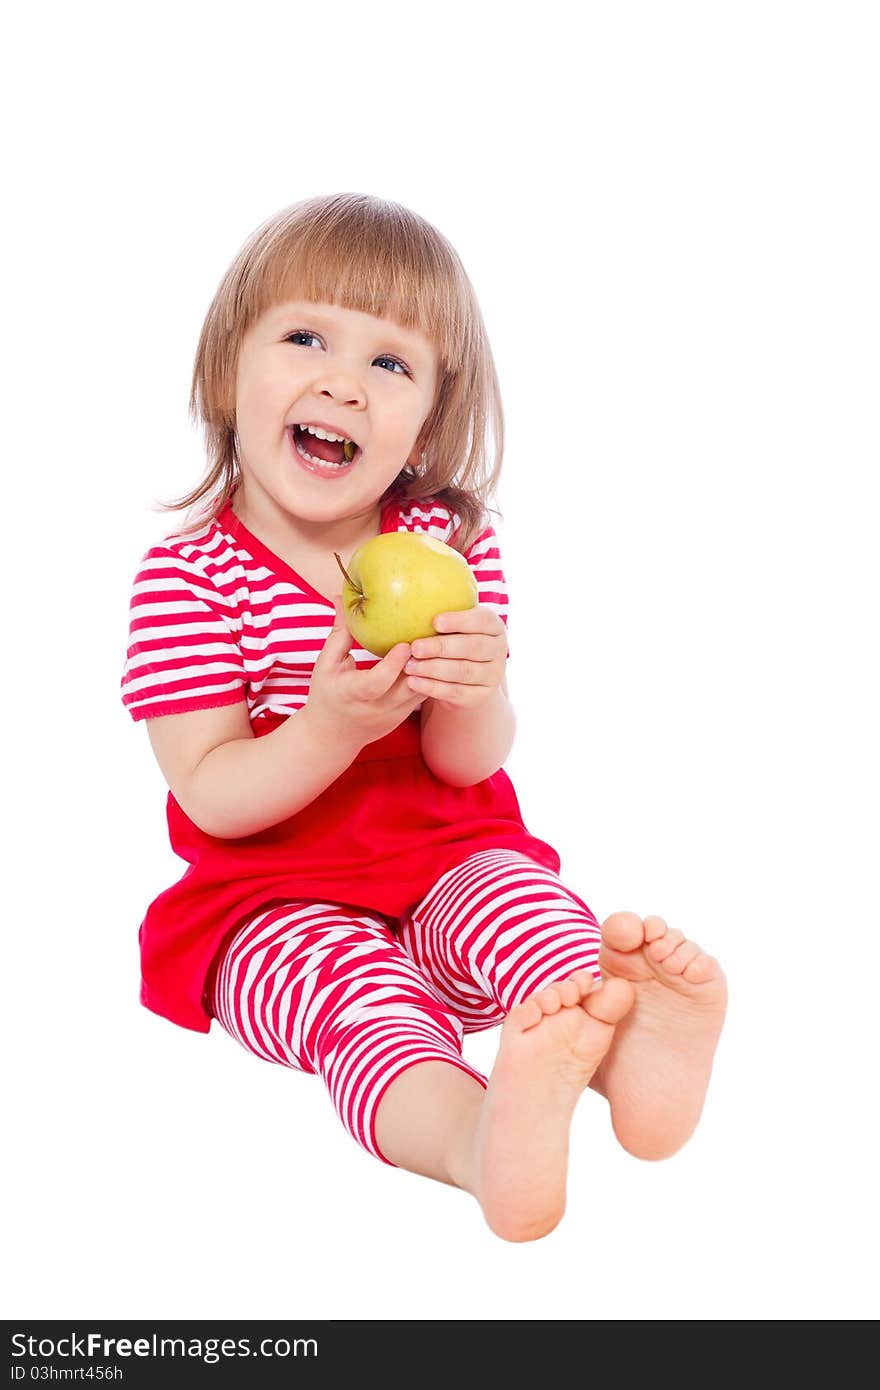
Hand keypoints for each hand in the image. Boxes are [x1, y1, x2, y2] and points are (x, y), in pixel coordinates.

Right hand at [304, 597, 425, 749]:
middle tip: (435, 634)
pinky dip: (433, 675)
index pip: (377, 682)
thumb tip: (341, 596)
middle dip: (423, 662)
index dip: (393, 665)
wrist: (333, 736)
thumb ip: (338, 633)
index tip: (405, 644)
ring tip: (442, 641)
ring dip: (432, 668)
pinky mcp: (405, 716)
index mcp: (353, 693)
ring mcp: (394, 715)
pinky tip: (440, 654)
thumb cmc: (326, 693)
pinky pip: (425, 694)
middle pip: (407, 687)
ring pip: (422, 691)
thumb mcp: (325, 664)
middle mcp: (377, 707)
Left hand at [403, 605, 507, 709]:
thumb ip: (442, 616)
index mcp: (494, 626)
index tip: (435, 621)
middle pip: (472, 647)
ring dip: (433, 669)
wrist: (468, 681)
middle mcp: (498, 650)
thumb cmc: (454, 643)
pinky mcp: (482, 696)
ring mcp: (493, 675)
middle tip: (415, 647)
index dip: (460, 621)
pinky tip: (414, 682)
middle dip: (441, 647)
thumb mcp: (454, 628)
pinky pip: (456, 691)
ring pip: (463, 671)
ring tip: (409, 666)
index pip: (482, 621)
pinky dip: (433, 687)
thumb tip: (408, 594)